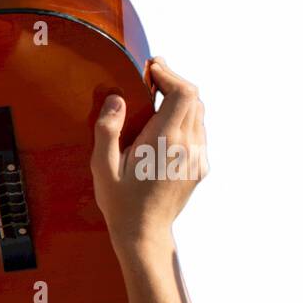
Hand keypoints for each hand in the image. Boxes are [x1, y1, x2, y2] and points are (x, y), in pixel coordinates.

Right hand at [92, 58, 208, 246]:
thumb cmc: (120, 202)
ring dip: (180, 101)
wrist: (144, 235)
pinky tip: (164, 128)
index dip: (170, 74)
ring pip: (199, 114)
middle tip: (153, 78)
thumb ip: (108, 131)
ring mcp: (197, 158)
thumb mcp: (103, 168)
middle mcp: (188, 147)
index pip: (183, 92)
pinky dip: (185, 120)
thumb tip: (116, 100)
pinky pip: (198, 133)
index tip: (152, 68)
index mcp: (164, 142)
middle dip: (174, 83)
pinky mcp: (200, 168)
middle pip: (194, 98)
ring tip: (158, 99)